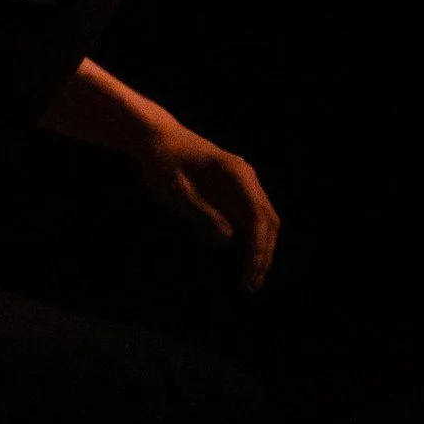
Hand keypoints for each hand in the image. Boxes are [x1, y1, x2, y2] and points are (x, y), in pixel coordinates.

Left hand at [134, 123, 279, 291]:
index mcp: (235, 172)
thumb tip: (228, 238)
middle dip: (263, 253)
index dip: (257, 244)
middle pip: (267, 220)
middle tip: (251, 284)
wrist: (156, 140)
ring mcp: (241, 187)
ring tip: (249, 282)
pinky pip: (247, 223)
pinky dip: (248, 245)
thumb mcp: (175, 188)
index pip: (258, 213)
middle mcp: (246, 179)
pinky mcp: (232, 195)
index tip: (251, 269)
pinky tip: (241, 267)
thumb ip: (200, 212)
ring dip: (259, 252)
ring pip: (262, 223)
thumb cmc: (164, 161)